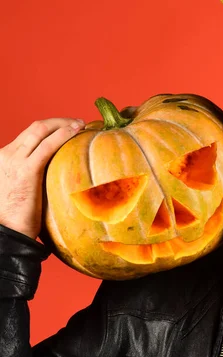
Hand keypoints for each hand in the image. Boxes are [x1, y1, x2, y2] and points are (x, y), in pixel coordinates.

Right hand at [0, 118, 84, 238]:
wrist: (6, 235)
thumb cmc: (17, 220)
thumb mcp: (20, 190)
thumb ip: (33, 176)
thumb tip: (57, 171)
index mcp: (2, 158)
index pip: (29, 134)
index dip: (50, 127)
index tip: (67, 127)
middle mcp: (5, 155)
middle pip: (35, 127)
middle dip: (59, 121)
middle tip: (77, 122)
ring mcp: (14, 161)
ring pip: (41, 130)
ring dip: (64, 124)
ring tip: (81, 124)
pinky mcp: (26, 170)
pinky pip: (48, 145)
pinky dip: (64, 134)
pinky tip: (77, 131)